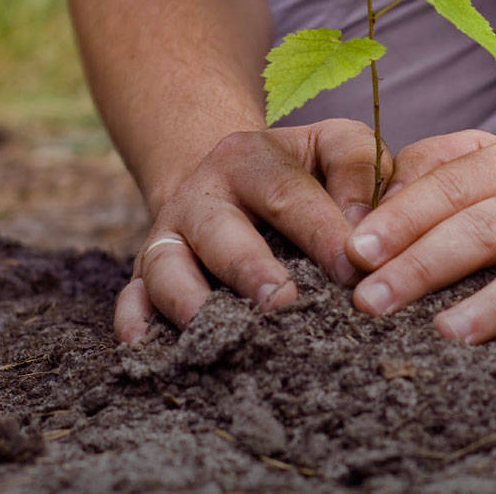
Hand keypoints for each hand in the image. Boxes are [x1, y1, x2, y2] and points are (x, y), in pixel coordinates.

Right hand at [114, 118, 389, 343]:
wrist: (227, 177)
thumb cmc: (300, 171)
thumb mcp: (332, 145)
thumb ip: (358, 171)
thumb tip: (365, 232)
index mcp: (249, 158)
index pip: (287, 193)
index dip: (320, 231)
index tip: (354, 270)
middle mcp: (201, 195)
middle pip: (220, 232)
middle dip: (251, 270)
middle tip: (285, 303)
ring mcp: (167, 236)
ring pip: (166, 267)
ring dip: (192, 302)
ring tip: (227, 335)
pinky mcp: (144, 273)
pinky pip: (130, 298)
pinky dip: (134, 323)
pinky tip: (149, 350)